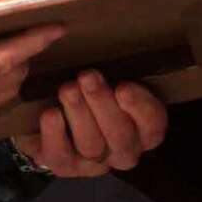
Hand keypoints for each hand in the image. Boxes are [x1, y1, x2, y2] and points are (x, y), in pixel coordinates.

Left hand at [11, 72, 168, 175]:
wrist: (47, 108)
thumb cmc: (85, 85)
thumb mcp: (101, 70)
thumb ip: (109, 62)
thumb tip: (84, 35)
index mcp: (142, 127)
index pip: (154, 125)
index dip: (142, 109)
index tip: (124, 86)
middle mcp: (123, 150)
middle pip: (121, 137)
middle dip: (103, 105)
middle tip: (87, 76)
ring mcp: (93, 162)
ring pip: (92, 146)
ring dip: (79, 114)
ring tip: (67, 88)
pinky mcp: (64, 166)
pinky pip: (61, 157)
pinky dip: (55, 134)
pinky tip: (51, 114)